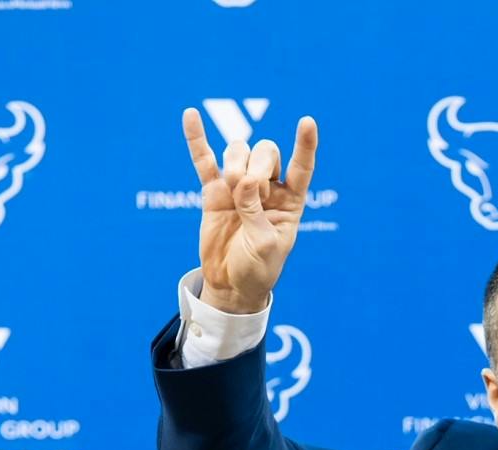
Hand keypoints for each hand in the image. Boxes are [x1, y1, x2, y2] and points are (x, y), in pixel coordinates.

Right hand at [182, 108, 318, 314]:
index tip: (307, 122)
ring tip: (232, 190)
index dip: (305, 144)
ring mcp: (238, 187)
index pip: (301, 167)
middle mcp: (267, 188)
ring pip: (238, 152)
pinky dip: (197, 139)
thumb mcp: (264, 245)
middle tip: (250, 191)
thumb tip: (242, 179)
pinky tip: (191, 115)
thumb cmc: (257, 268)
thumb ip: (255, 212)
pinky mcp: (213, 191)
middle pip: (265, 152)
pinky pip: (204, 160)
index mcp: (291, 201)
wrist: (230, 285)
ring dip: (235, 164)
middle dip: (257, 165)